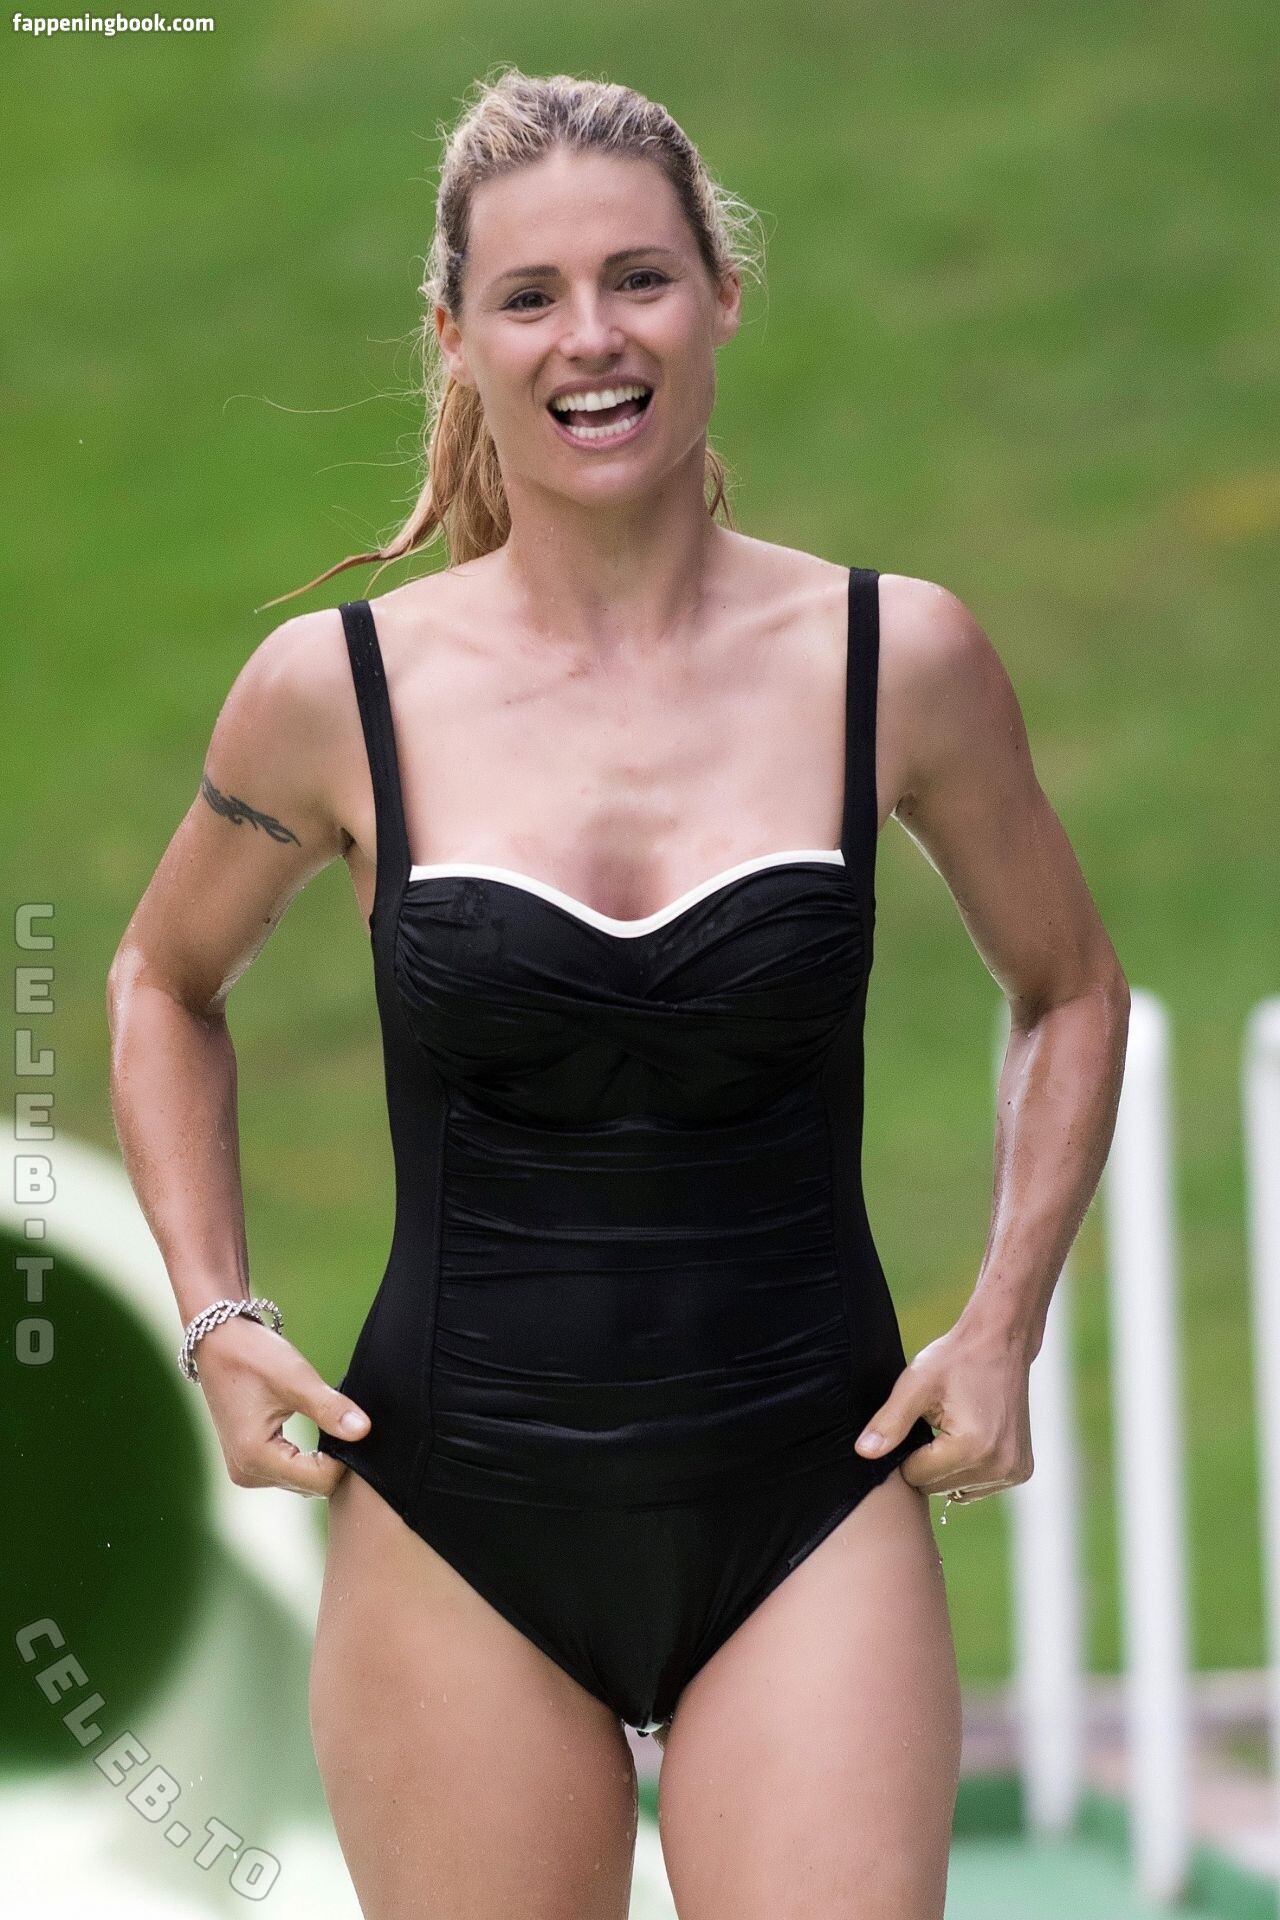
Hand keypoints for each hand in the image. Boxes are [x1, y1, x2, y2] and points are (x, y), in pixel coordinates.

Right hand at [192, 1312, 369, 1498]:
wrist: (219, 1342)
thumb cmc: (252, 1355)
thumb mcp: (296, 1379)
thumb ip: (330, 1409)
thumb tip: (363, 1431)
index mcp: (255, 1457)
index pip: (320, 1481)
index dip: (343, 1457)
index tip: (350, 1425)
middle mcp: (247, 1473)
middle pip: (312, 1486)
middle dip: (332, 1459)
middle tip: (338, 1420)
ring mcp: (245, 1471)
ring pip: (303, 1482)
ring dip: (319, 1459)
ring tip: (323, 1420)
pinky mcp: (248, 1463)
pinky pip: (289, 1472)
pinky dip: (305, 1457)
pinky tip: (311, 1428)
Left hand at [853, 1318, 1033, 1504]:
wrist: (1002, 1342)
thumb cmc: (956, 1359)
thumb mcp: (916, 1384)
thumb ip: (889, 1422)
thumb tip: (863, 1453)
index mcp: (971, 1448)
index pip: (915, 1477)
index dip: (907, 1451)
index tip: (919, 1422)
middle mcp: (998, 1467)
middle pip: (935, 1488)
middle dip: (928, 1460)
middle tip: (938, 1422)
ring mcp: (1013, 1472)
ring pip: (955, 1490)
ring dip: (948, 1467)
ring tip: (956, 1427)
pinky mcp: (1021, 1471)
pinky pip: (977, 1486)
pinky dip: (968, 1469)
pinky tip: (972, 1437)